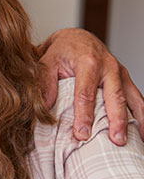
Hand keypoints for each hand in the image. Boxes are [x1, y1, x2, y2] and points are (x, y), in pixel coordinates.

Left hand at [38, 28, 143, 144]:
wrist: (77, 38)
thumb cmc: (61, 51)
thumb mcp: (48, 63)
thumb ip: (46, 85)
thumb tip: (44, 109)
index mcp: (88, 62)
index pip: (86, 93)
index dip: (84, 115)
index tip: (82, 134)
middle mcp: (109, 67)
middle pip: (114, 97)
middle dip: (116, 120)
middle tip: (116, 140)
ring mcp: (120, 72)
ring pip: (132, 98)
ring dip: (136, 120)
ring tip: (137, 140)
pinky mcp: (126, 78)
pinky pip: (137, 97)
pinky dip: (142, 114)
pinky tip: (142, 131)